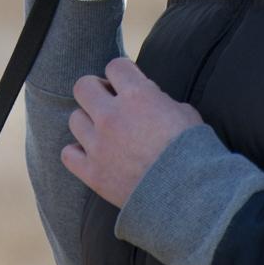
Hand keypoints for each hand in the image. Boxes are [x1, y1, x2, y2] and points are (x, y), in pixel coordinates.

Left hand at [63, 57, 201, 206]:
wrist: (192, 198)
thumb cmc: (195, 153)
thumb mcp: (185, 113)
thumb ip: (159, 100)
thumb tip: (149, 97)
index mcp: (138, 96)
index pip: (115, 66)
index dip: (124, 73)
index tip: (129, 84)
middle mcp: (112, 116)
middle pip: (83, 86)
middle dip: (97, 91)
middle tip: (110, 103)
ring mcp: (99, 145)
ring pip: (74, 119)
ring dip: (88, 123)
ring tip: (104, 133)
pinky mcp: (93, 173)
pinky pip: (68, 154)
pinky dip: (77, 154)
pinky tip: (92, 155)